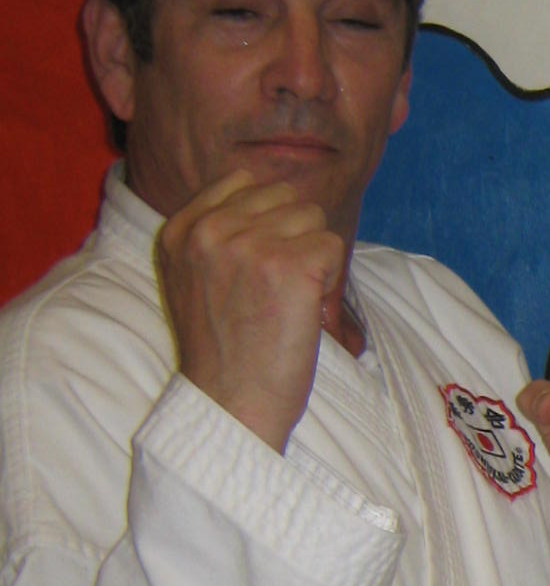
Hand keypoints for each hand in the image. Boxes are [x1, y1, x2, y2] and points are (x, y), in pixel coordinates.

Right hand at [155, 170, 342, 451]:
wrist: (231, 404)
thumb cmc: (224, 350)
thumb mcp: (194, 278)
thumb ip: (217, 233)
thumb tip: (270, 197)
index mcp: (179, 229)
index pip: (244, 182)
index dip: (268, 220)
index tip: (259, 267)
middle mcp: (209, 230)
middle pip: (285, 196)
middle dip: (293, 238)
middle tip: (277, 291)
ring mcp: (248, 245)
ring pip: (312, 217)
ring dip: (313, 257)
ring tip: (288, 301)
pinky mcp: (289, 266)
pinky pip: (333, 246)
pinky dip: (331, 279)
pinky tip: (306, 310)